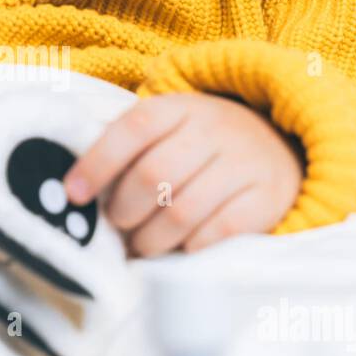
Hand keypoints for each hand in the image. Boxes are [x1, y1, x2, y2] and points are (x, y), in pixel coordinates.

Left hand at [61, 92, 304, 256]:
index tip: (74, 194)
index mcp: (181, 107)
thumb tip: (76, 188)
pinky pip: (220, 231)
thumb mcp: (171, 130)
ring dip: (151, 238)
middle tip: (117, 226)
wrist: (281, 148)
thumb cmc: (205, 146)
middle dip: (124, 210)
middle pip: (154, 174)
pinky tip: (180, 249)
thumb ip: (129, 148)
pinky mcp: (269, 196)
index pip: (133, 127)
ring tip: (142, 245)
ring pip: (182, 211)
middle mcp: (215, 128)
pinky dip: (190, 247)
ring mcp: (246, 162)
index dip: (98, 162)